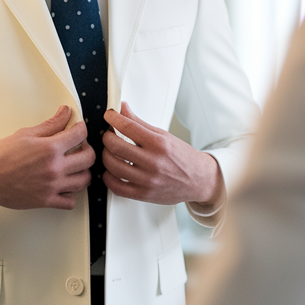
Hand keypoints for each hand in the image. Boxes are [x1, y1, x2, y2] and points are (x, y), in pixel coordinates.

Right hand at [0, 106, 94, 210]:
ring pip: (84, 180)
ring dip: (83, 171)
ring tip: (73, 166)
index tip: (78, 129)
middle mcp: (54, 168)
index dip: (81, 128)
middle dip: (87, 149)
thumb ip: (50, 125)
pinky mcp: (46, 201)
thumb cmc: (0, 156)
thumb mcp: (26, 134)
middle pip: (89, 158)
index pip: (80, 134)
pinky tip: (64, 185)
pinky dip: (71, 194)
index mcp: (49, 148)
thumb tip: (64, 113)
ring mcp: (52, 186)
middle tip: (78, 147)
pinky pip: (70, 201)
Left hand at [101, 102, 224, 205]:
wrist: (199, 180)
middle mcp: (153, 162)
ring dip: (105, 156)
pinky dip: (108, 177)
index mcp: (159, 144)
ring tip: (110, 152)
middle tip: (108, 134)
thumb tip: (123, 109)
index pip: (128, 127)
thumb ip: (140, 123)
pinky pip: (117, 187)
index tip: (109, 116)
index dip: (113, 119)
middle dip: (106, 137)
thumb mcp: (163, 135)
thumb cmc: (182, 157)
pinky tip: (111, 171)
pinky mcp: (144, 194)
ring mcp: (148, 180)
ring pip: (112, 166)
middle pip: (116, 146)